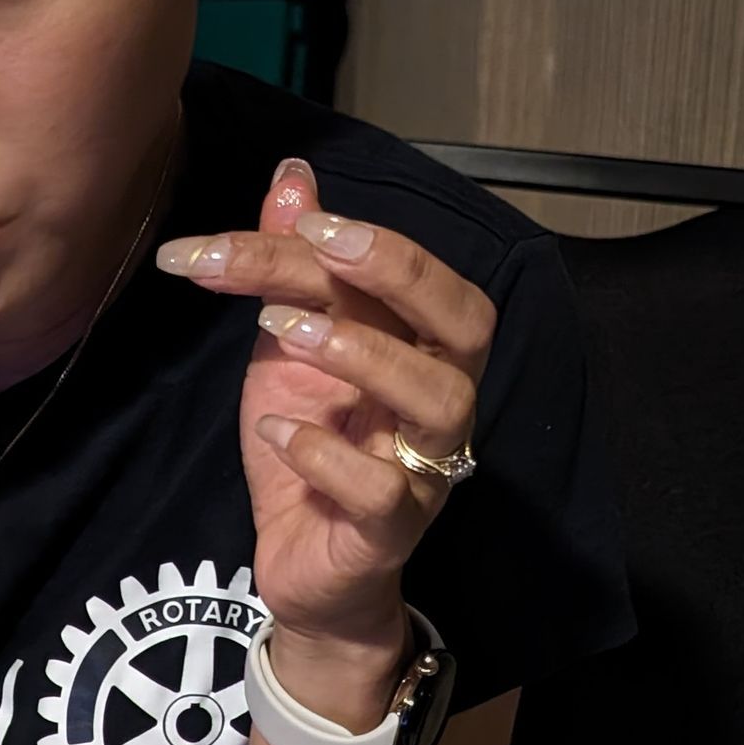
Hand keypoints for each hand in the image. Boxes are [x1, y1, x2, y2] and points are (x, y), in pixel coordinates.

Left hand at [155, 158, 494, 717]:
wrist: (299, 567)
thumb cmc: (308, 448)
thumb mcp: (285, 348)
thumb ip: (294, 268)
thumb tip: (293, 177)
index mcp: (422, 347)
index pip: (410, 276)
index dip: (360, 237)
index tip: (288, 215)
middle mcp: (441, 401)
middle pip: (465, 321)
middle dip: (397, 270)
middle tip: (316, 242)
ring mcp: (426, 468)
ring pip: (440, 400)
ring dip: (362, 352)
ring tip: (281, 330)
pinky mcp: (390, 532)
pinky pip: (386, 491)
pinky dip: (327, 453)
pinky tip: (277, 431)